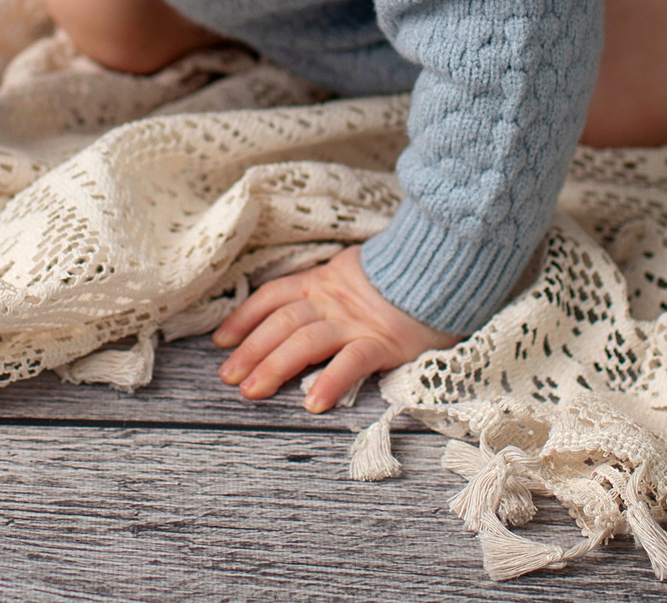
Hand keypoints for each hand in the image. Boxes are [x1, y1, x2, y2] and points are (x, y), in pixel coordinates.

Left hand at [211, 245, 458, 412]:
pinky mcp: (383, 341)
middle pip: (282, 323)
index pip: (273, 297)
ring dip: (274, 366)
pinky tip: (313, 403)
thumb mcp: (354, 273)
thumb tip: (296, 309)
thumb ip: (327, 289)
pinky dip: (330, 382)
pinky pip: (351, 363)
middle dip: (251, 350)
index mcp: (323, 281)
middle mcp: (333, 300)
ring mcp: (356, 321)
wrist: (444, 264)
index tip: (222, 340)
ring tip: (252, 391)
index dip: (245, 317)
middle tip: (227, 377)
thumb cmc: (402, 278)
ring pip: (305, 342)